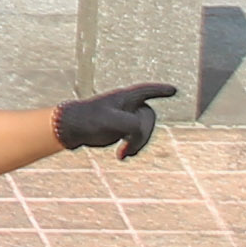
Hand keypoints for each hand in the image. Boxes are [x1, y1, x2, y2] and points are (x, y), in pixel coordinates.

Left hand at [54, 83, 175, 156]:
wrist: (72, 128)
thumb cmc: (89, 119)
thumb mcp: (111, 120)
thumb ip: (132, 124)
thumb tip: (141, 130)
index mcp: (125, 97)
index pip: (146, 91)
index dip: (160, 91)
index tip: (174, 90)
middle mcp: (127, 105)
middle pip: (149, 118)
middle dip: (143, 134)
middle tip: (127, 145)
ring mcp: (125, 117)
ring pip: (144, 130)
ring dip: (138, 144)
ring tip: (122, 154)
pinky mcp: (121, 130)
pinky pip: (137, 138)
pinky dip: (133, 148)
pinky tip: (122, 156)